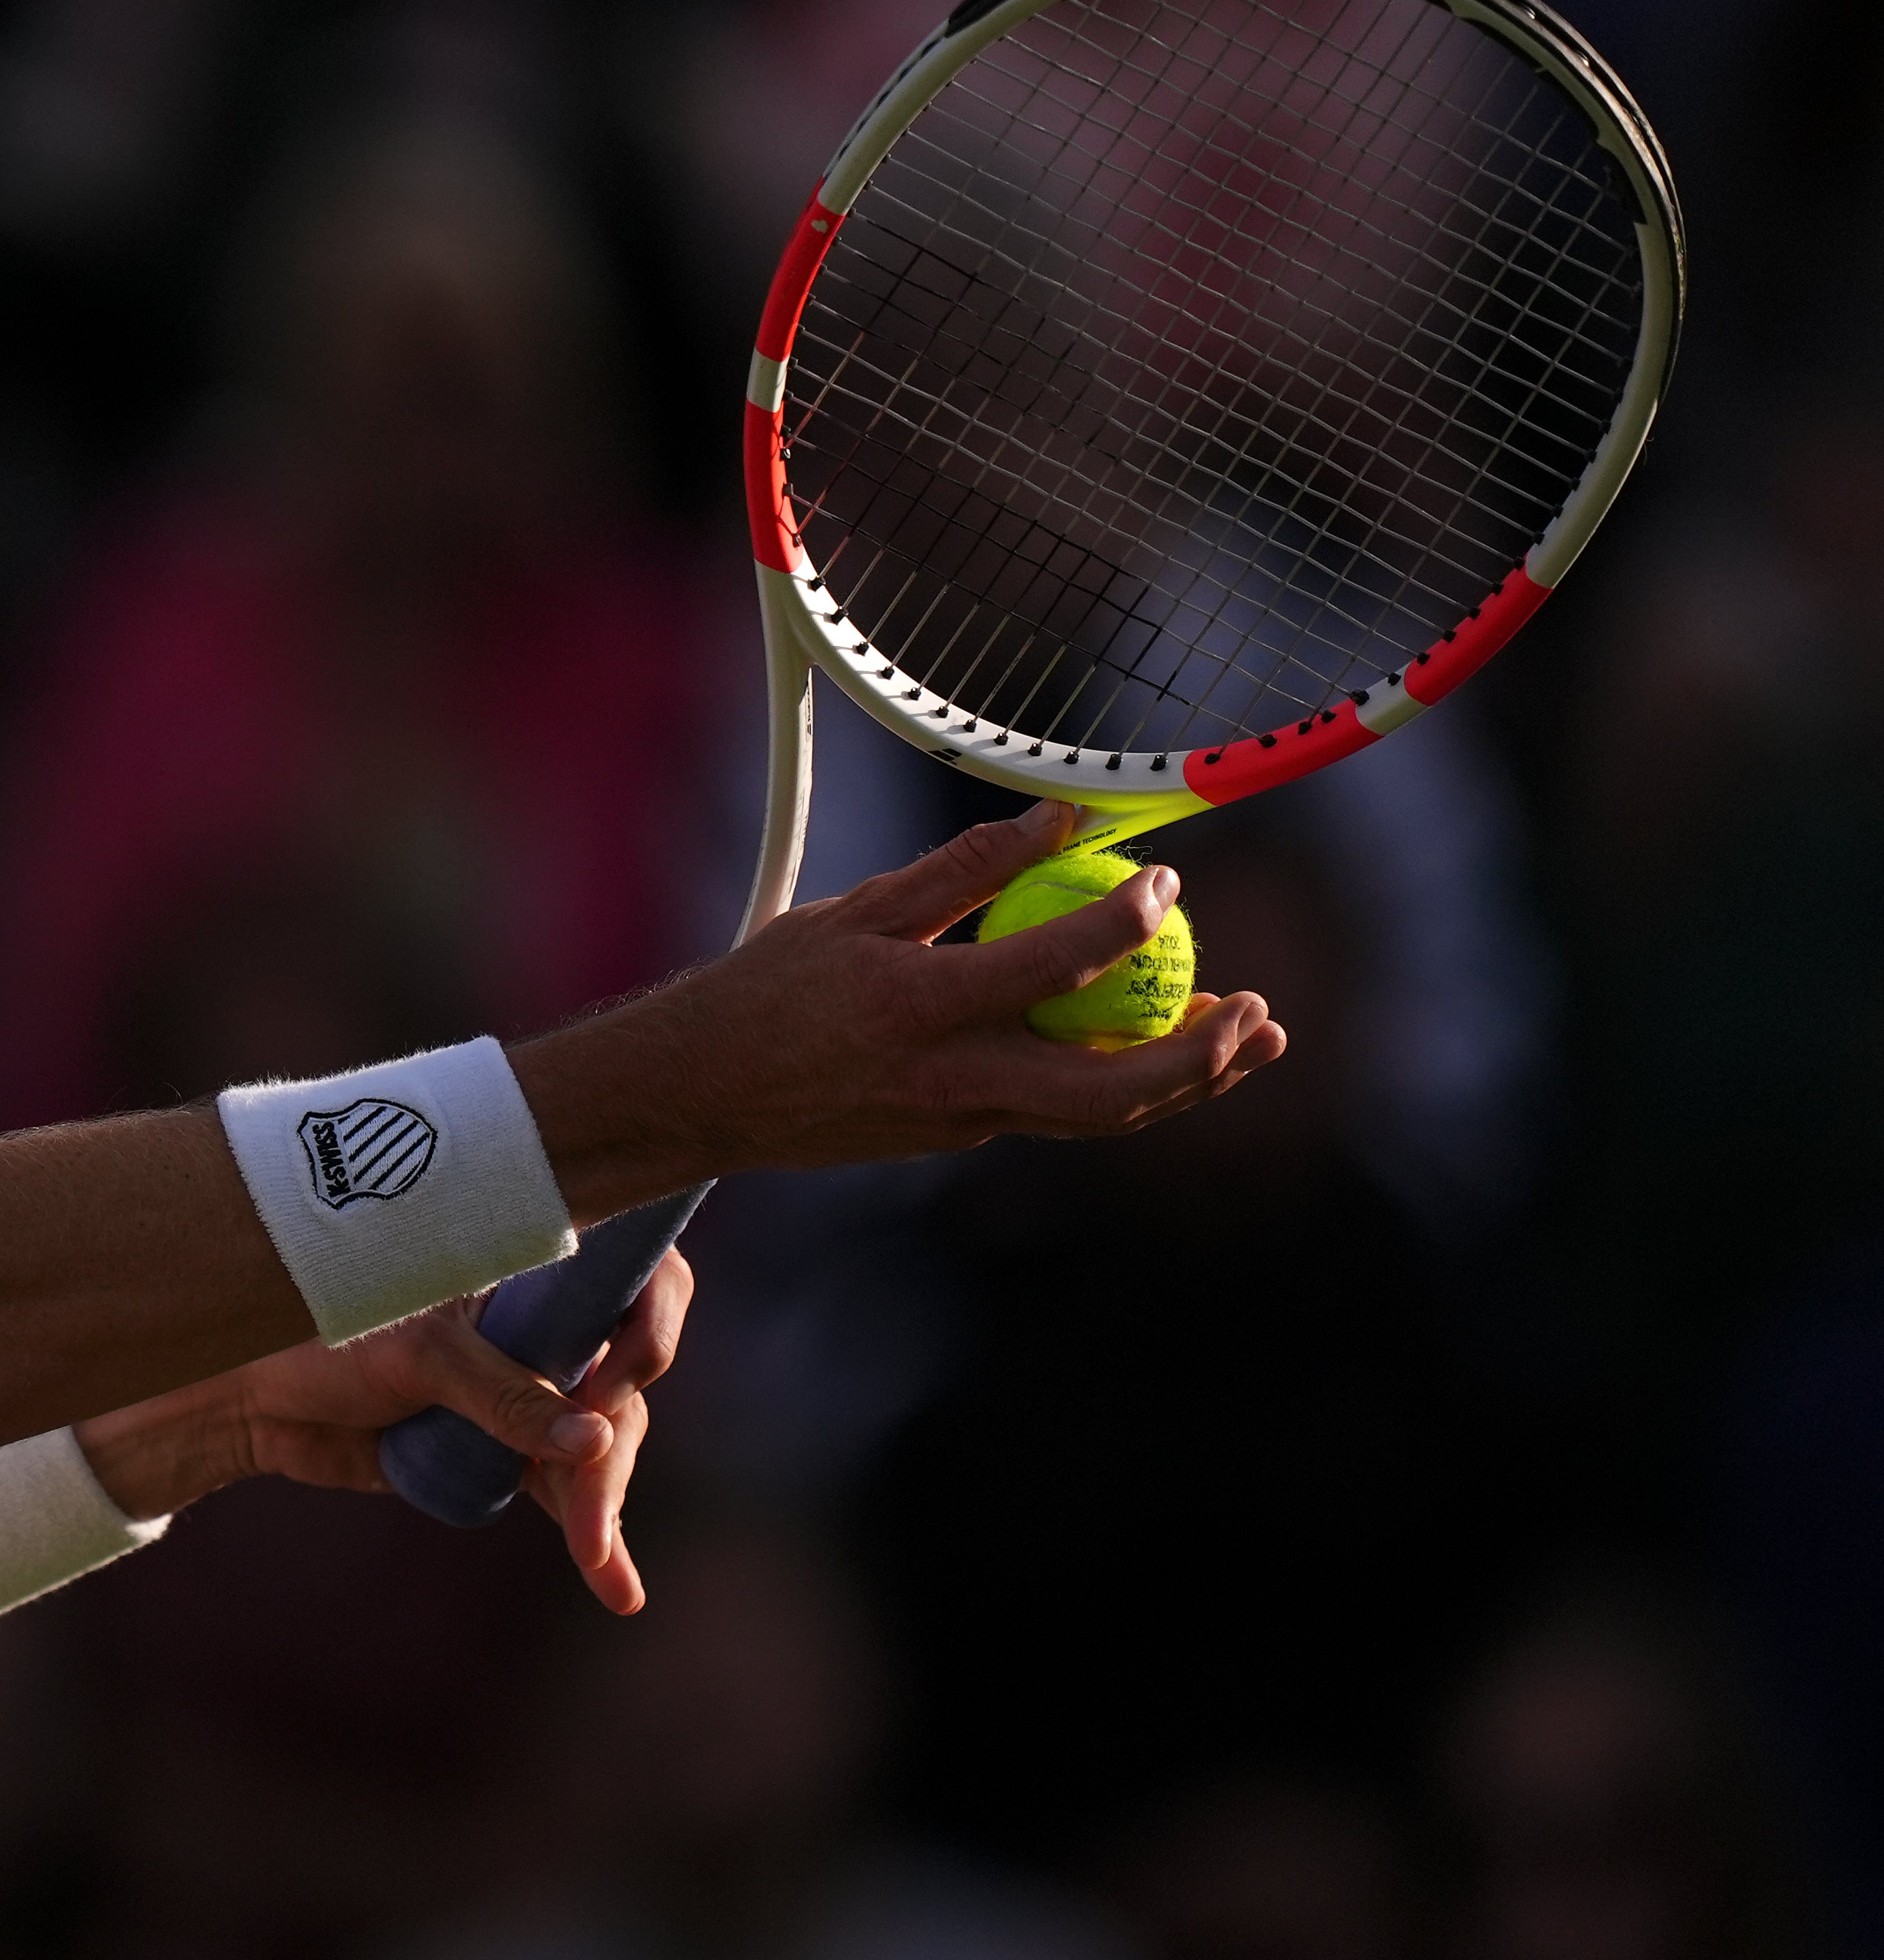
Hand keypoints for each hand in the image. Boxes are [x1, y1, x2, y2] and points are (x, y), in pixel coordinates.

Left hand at [74, 1247, 690, 1614]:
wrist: (251, 1396)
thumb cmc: (325, 1338)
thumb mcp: (417, 1357)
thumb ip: (504, 1394)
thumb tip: (595, 1440)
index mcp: (529, 1265)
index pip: (635, 1278)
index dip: (650, 1325)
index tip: (619, 1379)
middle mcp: (541, 1322)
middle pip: (624, 1380)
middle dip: (612, 1447)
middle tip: (588, 1507)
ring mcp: (528, 1389)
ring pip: (600, 1443)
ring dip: (602, 1502)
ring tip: (597, 1560)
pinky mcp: (507, 1449)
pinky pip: (566, 1490)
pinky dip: (592, 1535)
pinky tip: (618, 1588)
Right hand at [507, 800, 1285, 1220]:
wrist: (699, 1100)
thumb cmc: (764, 994)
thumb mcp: (852, 915)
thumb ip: (961, 870)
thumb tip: (1060, 820)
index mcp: (920, 1010)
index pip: (1053, 965)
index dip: (1125, 921)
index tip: (1166, 882)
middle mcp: (952, 1082)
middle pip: (1111, 1091)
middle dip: (1202, 1056)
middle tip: (1260, 1010)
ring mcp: (961, 1125)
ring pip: (1102, 1116)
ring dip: (1189, 1081)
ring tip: (1254, 1035)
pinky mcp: (959, 1139)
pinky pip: (1060, 1112)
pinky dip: (1121, 1082)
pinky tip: (1157, 1044)